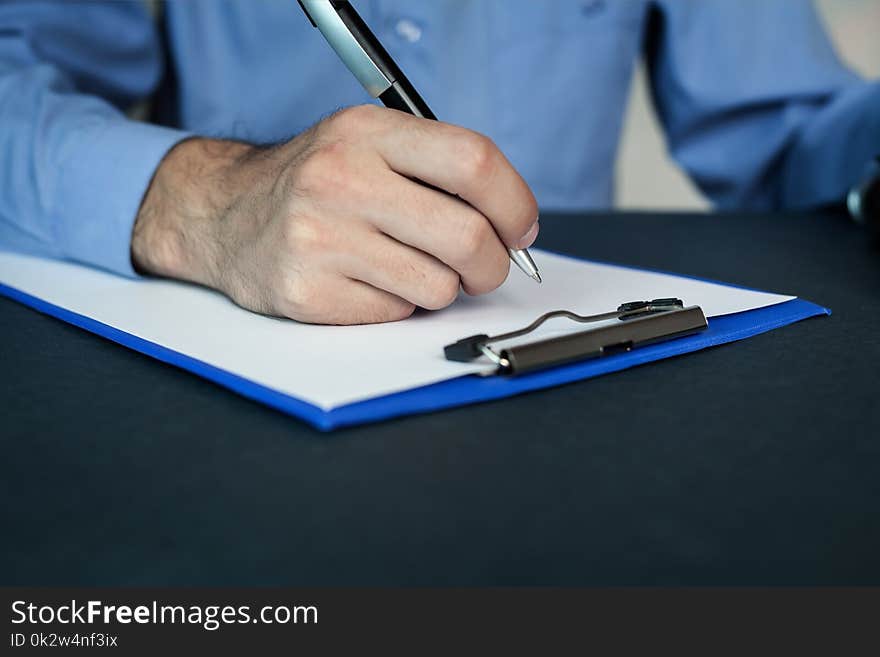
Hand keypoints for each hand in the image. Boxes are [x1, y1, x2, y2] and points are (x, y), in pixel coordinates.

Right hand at [131, 105, 538, 323]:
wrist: (223, 215)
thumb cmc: (316, 183)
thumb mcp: (367, 145)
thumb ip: (436, 169)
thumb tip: (514, 224)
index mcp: (367, 133)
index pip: (473, 161)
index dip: (515, 203)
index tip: (521, 229)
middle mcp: (341, 180)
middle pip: (468, 236)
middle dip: (492, 264)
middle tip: (483, 267)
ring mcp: (321, 238)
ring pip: (437, 286)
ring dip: (439, 286)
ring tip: (406, 267)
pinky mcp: (308, 291)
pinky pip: (396, 313)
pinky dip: (397, 304)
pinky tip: (366, 281)